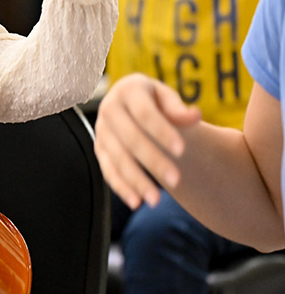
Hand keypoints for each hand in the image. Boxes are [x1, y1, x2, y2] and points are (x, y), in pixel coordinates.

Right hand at [94, 73, 201, 209]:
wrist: (130, 103)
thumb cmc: (154, 102)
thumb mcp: (166, 98)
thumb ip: (178, 109)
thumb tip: (194, 115)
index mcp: (128, 91)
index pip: (144, 113)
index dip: (162, 131)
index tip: (182, 150)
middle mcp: (109, 109)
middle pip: (130, 138)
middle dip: (153, 160)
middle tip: (176, 180)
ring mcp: (102, 131)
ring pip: (117, 158)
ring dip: (136, 180)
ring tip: (156, 200)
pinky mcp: (100, 149)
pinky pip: (108, 170)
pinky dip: (121, 187)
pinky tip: (136, 202)